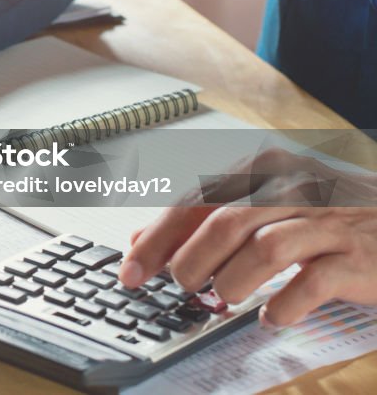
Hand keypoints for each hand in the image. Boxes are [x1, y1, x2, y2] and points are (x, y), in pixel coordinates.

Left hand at [119, 148, 376, 325]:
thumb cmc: (324, 216)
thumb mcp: (262, 205)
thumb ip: (202, 220)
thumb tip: (140, 242)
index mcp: (264, 169)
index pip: (196, 201)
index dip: (157, 238)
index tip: (131, 270)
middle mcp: (294, 187)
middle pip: (224, 223)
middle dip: (191, 262)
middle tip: (184, 286)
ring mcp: (328, 220)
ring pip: (264, 249)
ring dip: (233, 281)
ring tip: (225, 298)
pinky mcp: (357, 256)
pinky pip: (311, 283)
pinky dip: (283, 305)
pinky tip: (272, 317)